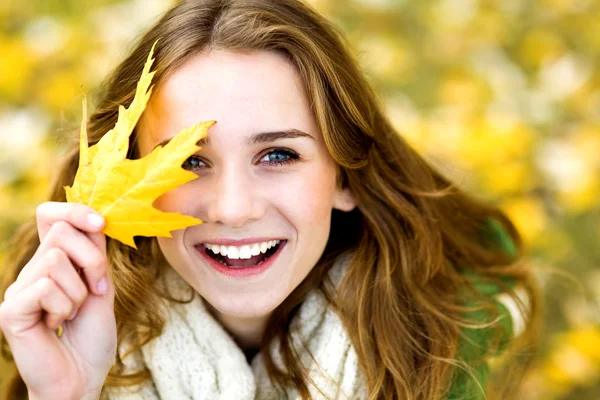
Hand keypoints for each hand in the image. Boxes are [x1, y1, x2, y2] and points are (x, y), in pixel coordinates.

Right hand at [0, 202, 116, 399]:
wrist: (83, 377)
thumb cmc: (92, 337)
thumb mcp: (101, 288)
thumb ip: (94, 256)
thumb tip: (95, 219)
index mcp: (52, 263)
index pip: (50, 216)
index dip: (74, 210)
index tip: (101, 224)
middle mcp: (31, 271)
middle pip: (59, 232)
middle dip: (92, 260)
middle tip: (97, 290)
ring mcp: (19, 289)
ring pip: (55, 260)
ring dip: (79, 291)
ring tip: (72, 315)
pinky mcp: (11, 309)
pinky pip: (46, 287)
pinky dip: (64, 307)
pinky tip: (55, 326)